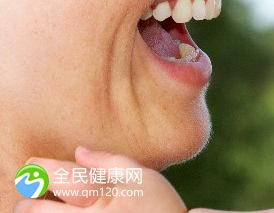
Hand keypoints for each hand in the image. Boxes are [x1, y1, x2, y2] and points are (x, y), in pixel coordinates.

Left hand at [14, 147, 186, 212]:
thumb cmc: (160, 207)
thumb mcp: (141, 176)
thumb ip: (109, 161)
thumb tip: (79, 151)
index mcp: (99, 199)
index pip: (53, 183)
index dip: (39, 172)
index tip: (35, 169)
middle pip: (36, 212)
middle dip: (28, 203)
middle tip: (30, 198)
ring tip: (43, 210)